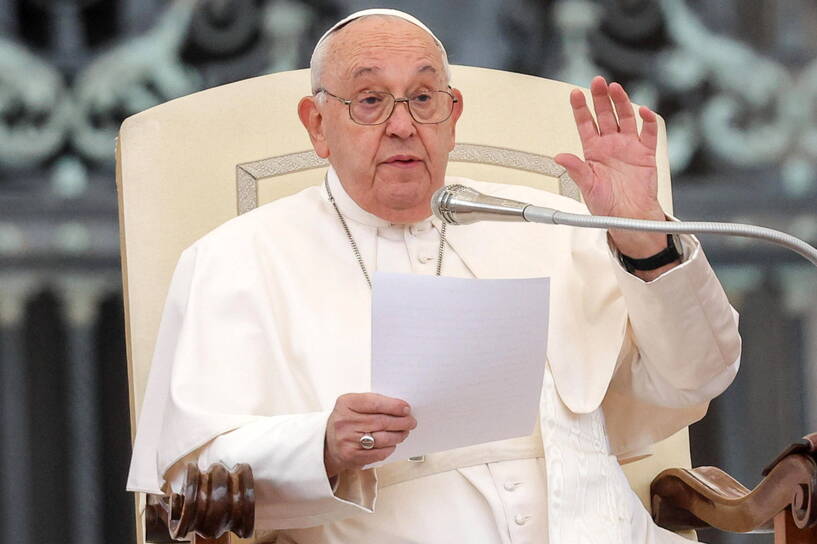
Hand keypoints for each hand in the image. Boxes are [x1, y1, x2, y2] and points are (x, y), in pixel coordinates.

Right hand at [324, 393, 416, 477]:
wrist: (327, 443)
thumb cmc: (346, 420)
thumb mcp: (353, 404)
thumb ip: (373, 402)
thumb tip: (400, 407)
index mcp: (346, 404)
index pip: (375, 403)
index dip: (394, 406)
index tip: (406, 408)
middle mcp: (345, 422)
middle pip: (381, 421)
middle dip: (401, 422)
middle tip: (411, 421)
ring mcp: (348, 441)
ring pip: (383, 438)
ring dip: (398, 435)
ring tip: (404, 432)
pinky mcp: (352, 457)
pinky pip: (379, 453)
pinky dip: (390, 448)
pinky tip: (393, 443)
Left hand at [554, 76, 672, 263]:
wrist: (629, 218)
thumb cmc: (607, 206)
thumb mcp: (588, 188)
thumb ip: (576, 170)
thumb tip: (559, 157)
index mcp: (593, 151)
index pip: (585, 124)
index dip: (580, 108)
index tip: (575, 93)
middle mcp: (610, 145)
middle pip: (605, 115)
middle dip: (600, 98)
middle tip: (597, 81)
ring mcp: (629, 147)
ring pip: (626, 118)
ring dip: (621, 102)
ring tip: (616, 89)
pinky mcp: (646, 153)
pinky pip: (649, 133)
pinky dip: (647, 122)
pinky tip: (643, 112)